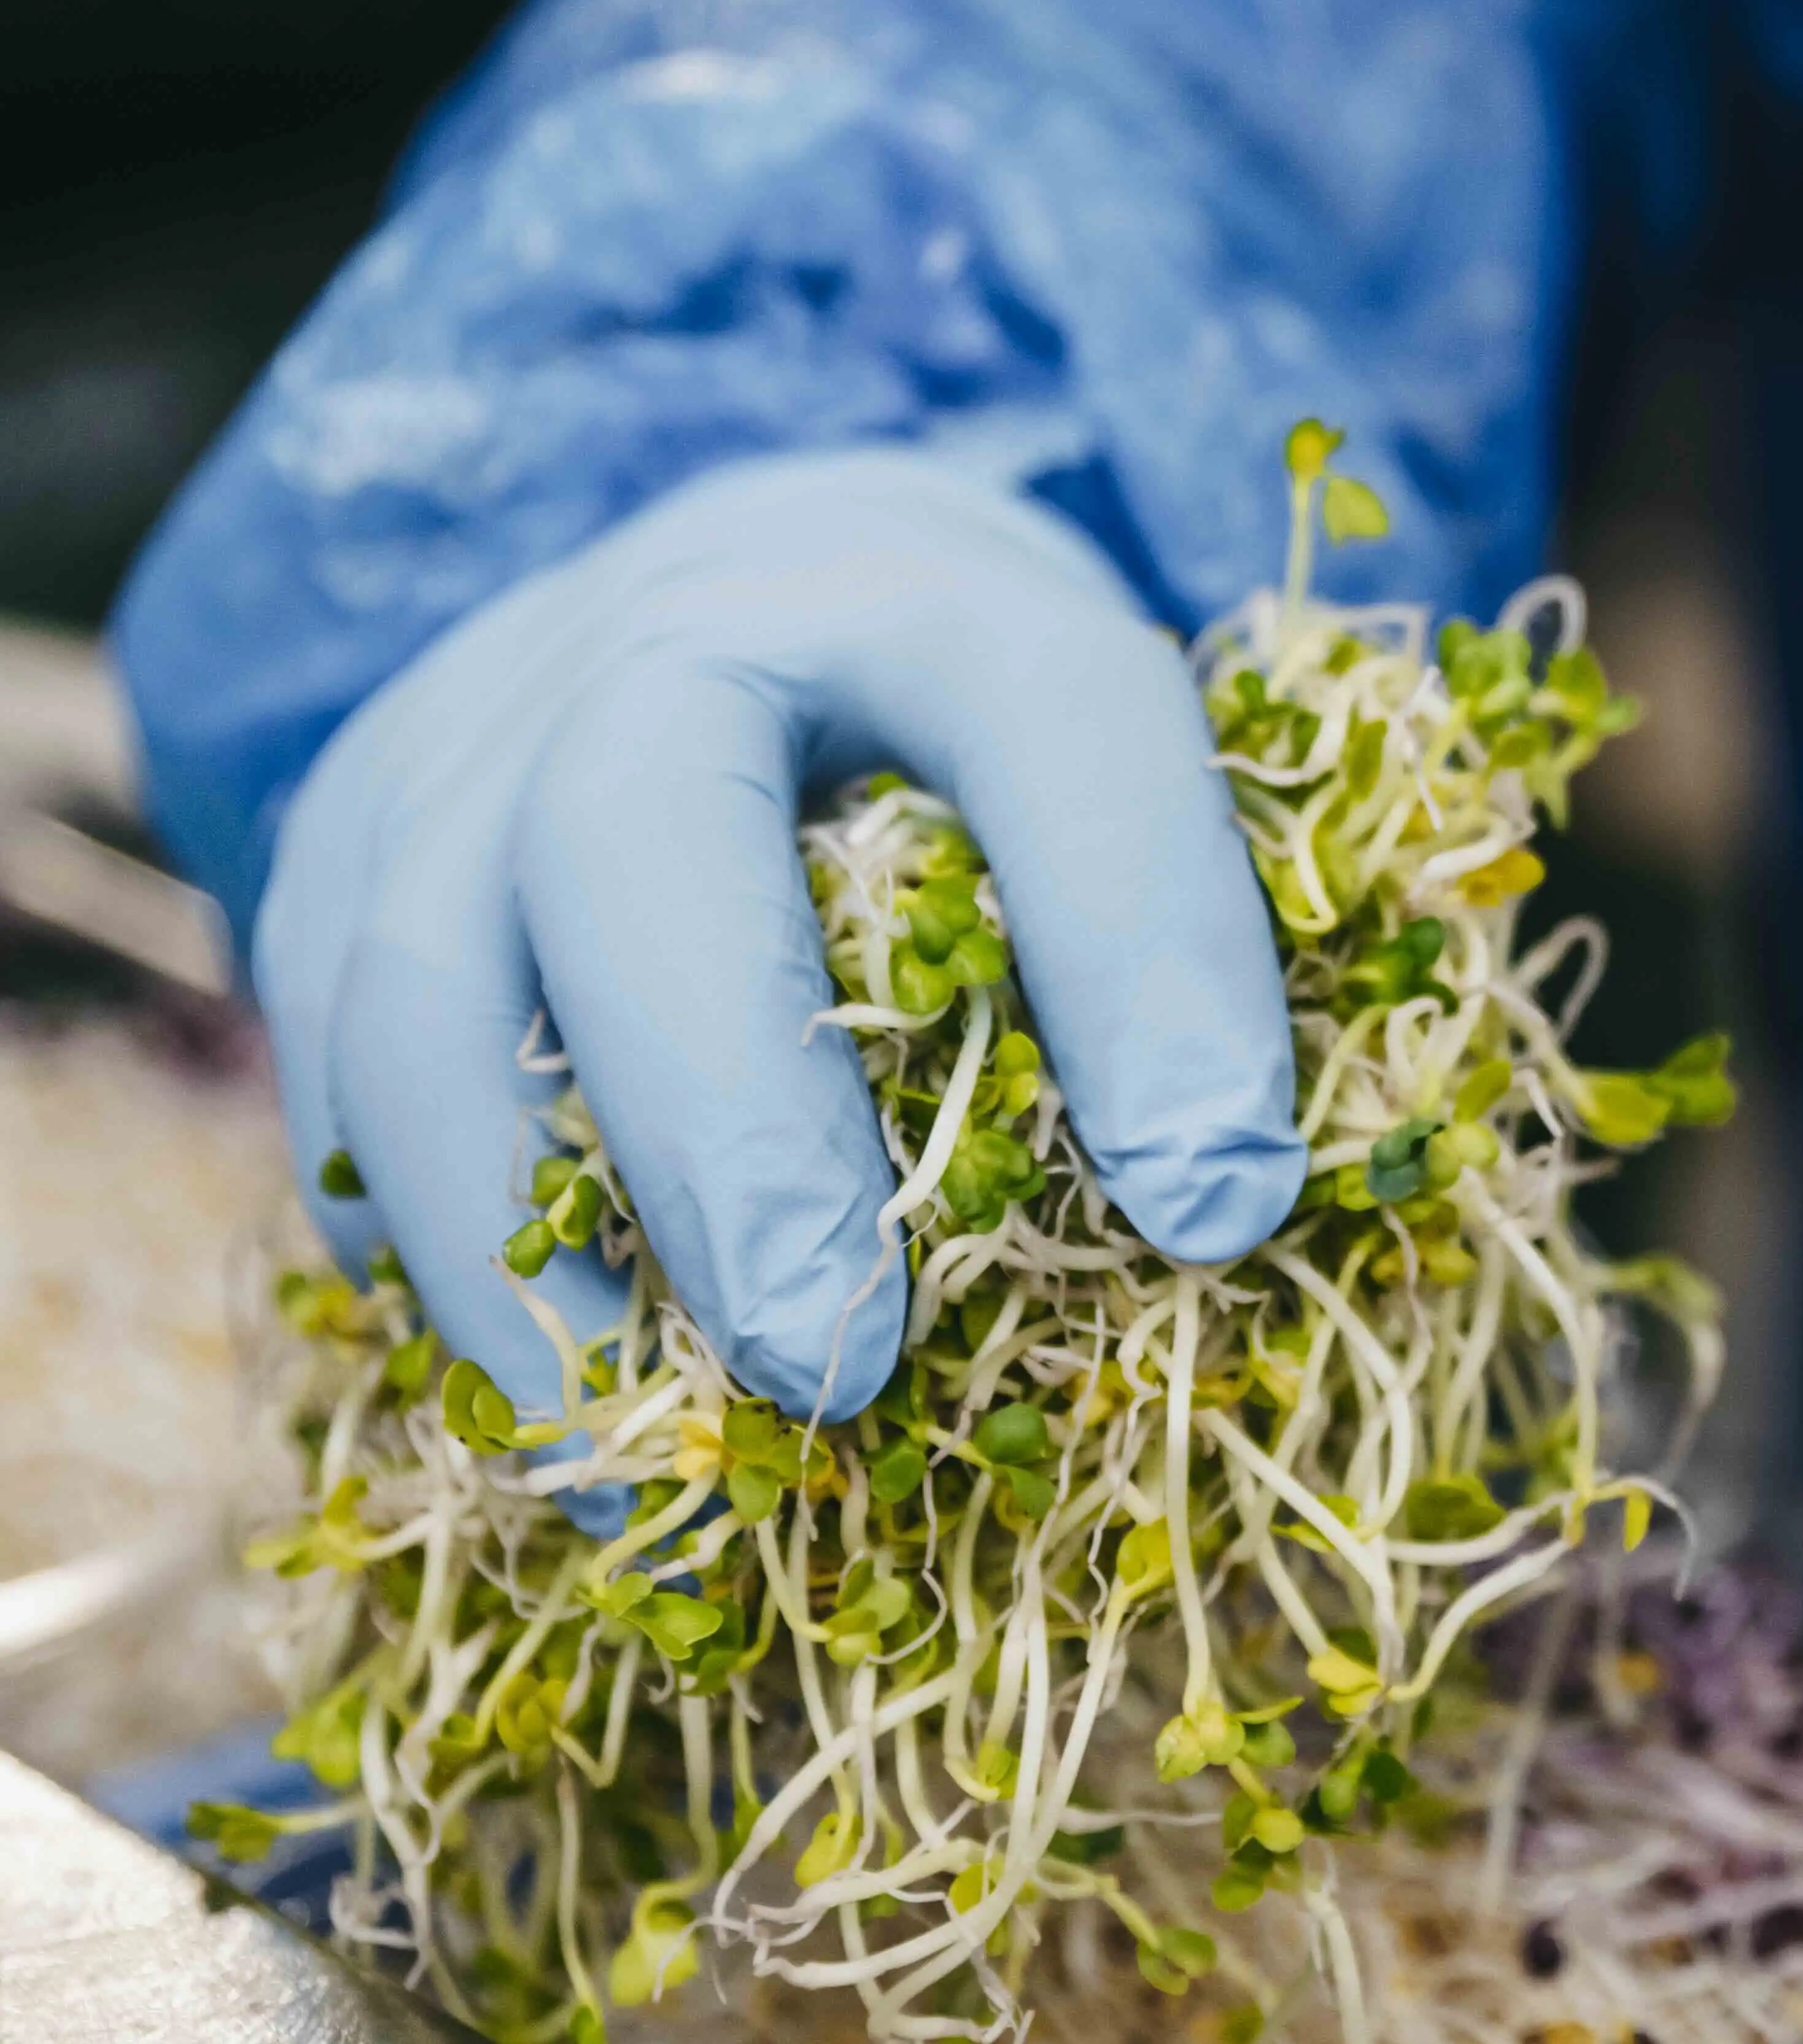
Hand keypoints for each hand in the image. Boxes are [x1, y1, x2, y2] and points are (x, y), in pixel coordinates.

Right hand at [255, 450, 1304, 1423]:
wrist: (757, 591)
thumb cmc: (979, 746)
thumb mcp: (1127, 783)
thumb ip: (1183, 952)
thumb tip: (1227, 1215)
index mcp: (940, 596)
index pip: (1059, 730)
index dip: (1146, 962)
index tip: (1220, 1204)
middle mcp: (681, 628)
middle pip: (634, 837)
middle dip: (729, 1132)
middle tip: (832, 1370)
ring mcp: (476, 731)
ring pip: (419, 980)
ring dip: (518, 1253)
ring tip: (640, 1452)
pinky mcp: (348, 841)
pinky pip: (335, 1070)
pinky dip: (423, 1255)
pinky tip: (540, 1393)